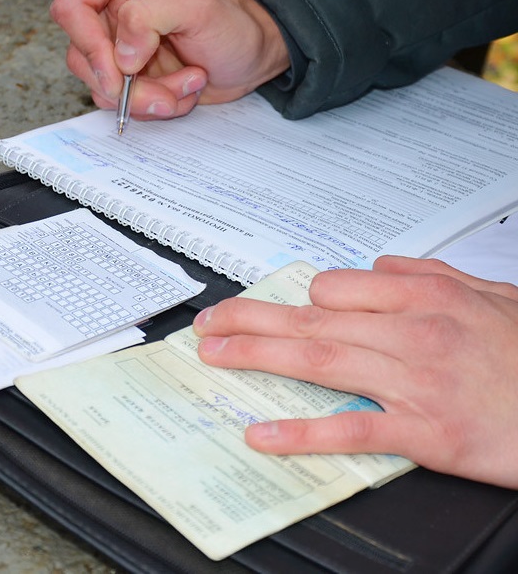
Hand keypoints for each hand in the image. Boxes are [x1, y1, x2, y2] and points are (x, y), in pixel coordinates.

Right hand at [50, 0, 289, 120]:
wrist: (246, 58)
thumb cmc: (229, 24)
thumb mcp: (198, 7)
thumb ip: (151, 17)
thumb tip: (121, 55)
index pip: (73, 7)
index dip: (88, 44)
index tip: (119, 74)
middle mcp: (109, 7)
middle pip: (82, 56)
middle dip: (127, 86)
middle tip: (166, 95)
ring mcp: (114, 44)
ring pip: (100, 86)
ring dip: (146, 98)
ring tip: (187, 84)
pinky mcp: (123, 75)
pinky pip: (118, 102)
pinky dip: (151, 106)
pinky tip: (180, 91)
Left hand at [192, 256, 517, 487]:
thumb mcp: (489, 292)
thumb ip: (428, 275)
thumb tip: (380, 266)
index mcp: (424, 295)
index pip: (335, 288)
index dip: (301, 301)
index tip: (279, 311)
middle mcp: (413, 332)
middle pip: (311, 321)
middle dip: (251, 320)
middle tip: (210, 323)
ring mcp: (415, 381)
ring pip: (319, 362)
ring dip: (258, 358)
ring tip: (216, 356)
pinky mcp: (425, 432)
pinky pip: (351, 427)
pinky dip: (302, 432)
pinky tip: (264, 433)